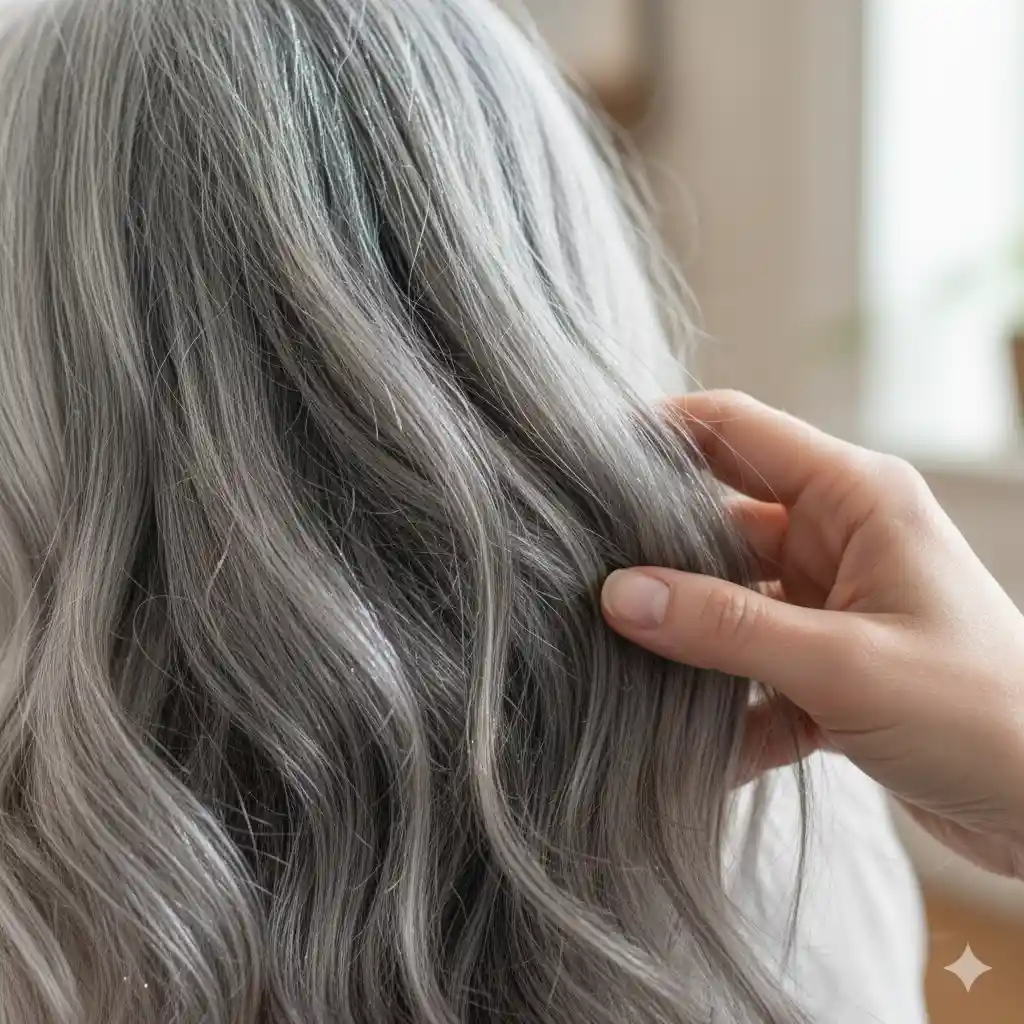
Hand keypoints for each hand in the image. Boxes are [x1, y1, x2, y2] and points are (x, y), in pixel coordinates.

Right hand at [601, 390, 1023, 878]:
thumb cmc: (981, 714)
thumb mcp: (845, 665)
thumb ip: (727, 626)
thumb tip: (619, 594)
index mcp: (856, 498)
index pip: (737, 429)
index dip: (660, 430)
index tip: (584, 454)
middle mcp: (839, 538)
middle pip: (719, 520)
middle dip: (655, 550)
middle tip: (579, 573)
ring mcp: (831, 604)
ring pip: (728, 600)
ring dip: (684, 639)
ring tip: (612, 662)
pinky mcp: (829, 667)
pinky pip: (752, 670)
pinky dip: (724, 709)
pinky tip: (690, 752)